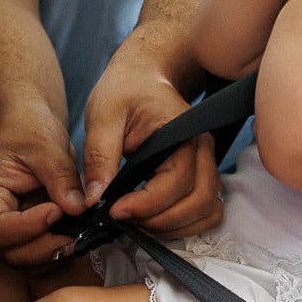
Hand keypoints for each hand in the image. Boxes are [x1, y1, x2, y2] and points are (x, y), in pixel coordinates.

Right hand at [0, 106, 86, 268]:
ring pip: (27, 259)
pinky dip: (60, 249)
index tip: (57, 210)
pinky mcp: (29, 232)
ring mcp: (10, 228)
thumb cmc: (27, 128)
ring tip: (81, 230)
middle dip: (45, 246)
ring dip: (55, 251)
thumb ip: (60, 177)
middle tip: (77, 229)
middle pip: (11, 252)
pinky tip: (79, 232)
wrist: (29, 125)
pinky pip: (41, 252)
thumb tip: (77, 208)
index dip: (28, 227)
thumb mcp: (45, 144)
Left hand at [82, 56, 224, 236]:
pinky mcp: (200, 173)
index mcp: (183, 133)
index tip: (113, 211)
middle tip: (124, 220)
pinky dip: (183, 223)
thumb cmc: (125, 88)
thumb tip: (93, 200)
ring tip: (137, 222)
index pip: (175, 183)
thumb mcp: (103, 114)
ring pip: (208, 211)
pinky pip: (205, 209)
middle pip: (199, 203)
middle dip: (160, 222)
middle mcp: (202, 149)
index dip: (145, 206)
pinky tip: (152, 218)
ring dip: (174, 227)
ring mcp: (206, 162)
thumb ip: (99, 157)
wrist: (143, 74)